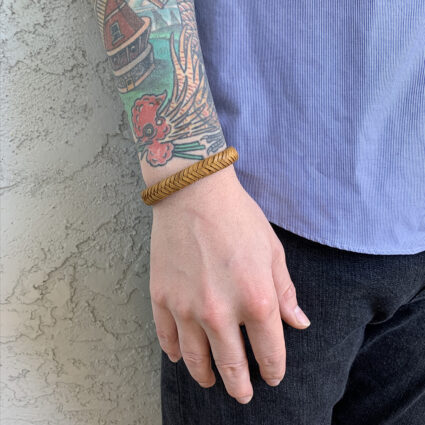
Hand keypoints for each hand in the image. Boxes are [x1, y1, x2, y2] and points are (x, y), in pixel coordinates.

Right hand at [149, 165, 310, 403]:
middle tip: (242, 395)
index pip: (269, 351)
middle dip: (240, 385)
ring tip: (211, 382)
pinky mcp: (162, 297)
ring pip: (196, 358)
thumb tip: (299, 323)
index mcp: (255, 300)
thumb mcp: (272, 251)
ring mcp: (186, 307)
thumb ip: (285, 292)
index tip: (273, 376)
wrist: (194, 194)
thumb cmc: (238, 218)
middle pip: (232, 364)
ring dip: (206, 375)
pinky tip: (180, 358)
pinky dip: (175, 352)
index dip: (273, 369)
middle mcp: (220, 312)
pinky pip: (167, 337)